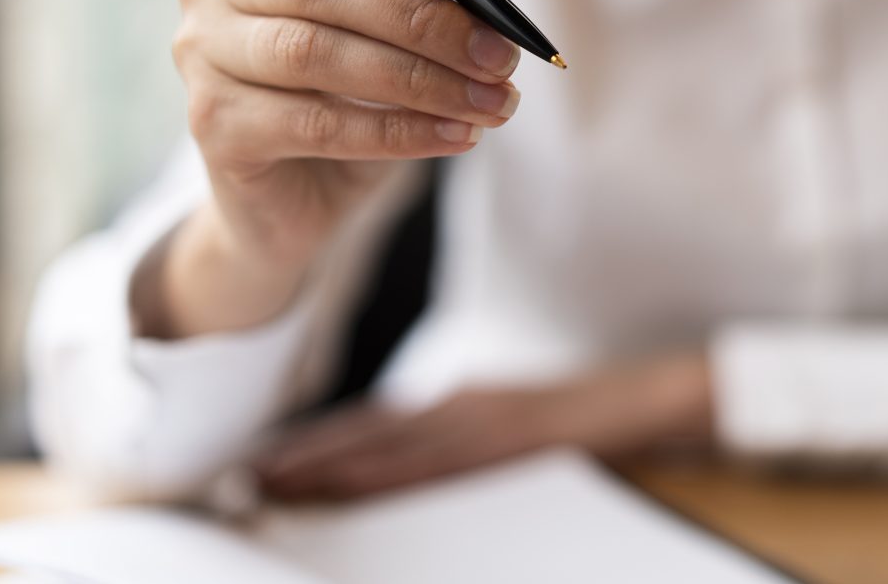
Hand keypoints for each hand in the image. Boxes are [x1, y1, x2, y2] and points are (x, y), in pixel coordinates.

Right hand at [138, 0, 521, 337]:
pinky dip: (399, 132)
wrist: (296, 193)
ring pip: (317, 54)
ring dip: (422, 81)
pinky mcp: (215, 125)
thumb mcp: (389, 24)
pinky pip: (318, 124)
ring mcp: (204, 55)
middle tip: (500, 56)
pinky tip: (456, 135)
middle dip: (425, 20)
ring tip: (493, 103)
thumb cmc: (347, 91)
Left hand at [255, 351, 714, 499]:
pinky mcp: (510, 439)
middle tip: (242, 479)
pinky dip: (389, 474)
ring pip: (392, 449)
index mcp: (459, 403)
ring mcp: (484, 423)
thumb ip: (458, 433)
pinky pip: (439, 463)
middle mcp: (461, 409)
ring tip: (273, 483)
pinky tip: (353, 484)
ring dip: (329, 467)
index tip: (263, 463)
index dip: (315, 446)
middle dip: (304, 459)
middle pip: (368, 437)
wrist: (646, 402)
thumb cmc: (581, 419)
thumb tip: (400, 454)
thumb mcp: (510, 418)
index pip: (372, 427)